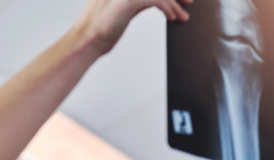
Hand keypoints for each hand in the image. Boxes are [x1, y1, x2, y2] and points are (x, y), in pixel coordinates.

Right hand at [72, 0, 190, 55]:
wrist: (86, 42)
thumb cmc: (100, 31)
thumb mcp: (121, 12)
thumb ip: (136, 3)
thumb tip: (156, 3)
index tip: (179, 0)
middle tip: (188, 2)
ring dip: (174, 4)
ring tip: (182, 17)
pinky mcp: (130, 0)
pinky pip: (157, 0)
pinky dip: (167, 8)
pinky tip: (172, 17)